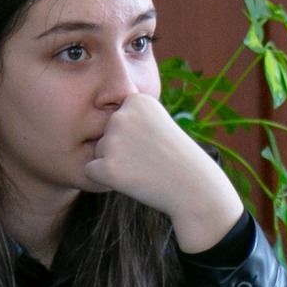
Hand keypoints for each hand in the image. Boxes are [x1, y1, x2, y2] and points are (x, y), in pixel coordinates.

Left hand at [85, 93, 241, 251]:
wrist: (195, 186)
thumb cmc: (178, 157)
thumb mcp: (158, 123)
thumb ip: (132, 119)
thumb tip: (97, 128)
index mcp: (136, 100)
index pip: (117, 118)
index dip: (134, 136)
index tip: (154, 142)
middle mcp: (121, 116)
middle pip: (105, 135)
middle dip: (122, 149)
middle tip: (150, 158)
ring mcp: (112, 141)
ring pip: (99, 153)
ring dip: (116, 164)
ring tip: (145, 169)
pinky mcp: (106, 166)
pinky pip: (91, 172)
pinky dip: (107, 179)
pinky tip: (132, 180)